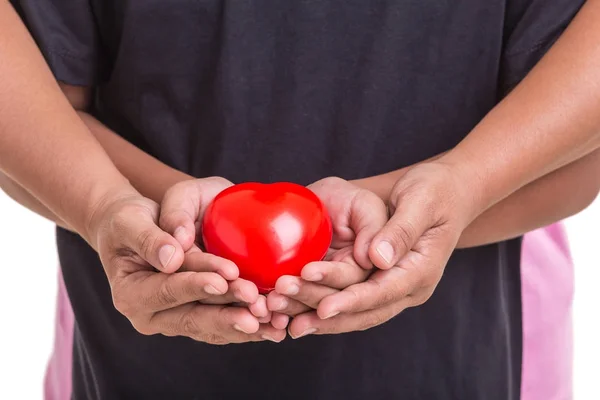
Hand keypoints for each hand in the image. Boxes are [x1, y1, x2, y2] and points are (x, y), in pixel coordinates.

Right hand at [89, 185, 284, 344]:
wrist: (134, 231)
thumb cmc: (128, 220)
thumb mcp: (130, 220)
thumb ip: (148, 239)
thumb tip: (171, 258)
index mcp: (131, 295)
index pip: (168, 290)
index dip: (196, 285)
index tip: (224, 278)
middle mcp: (151, 316)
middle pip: (193, 317)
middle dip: (227, 312)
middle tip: (257, 305)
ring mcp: (174, 321)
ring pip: (213, 327)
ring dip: (244, 325)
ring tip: (274, 323)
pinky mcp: (195, 318)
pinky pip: (223, 325)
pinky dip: (249, 326)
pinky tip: (275, 325)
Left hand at [285, 162, 473, 337]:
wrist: (448, 191)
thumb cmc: (435, 190)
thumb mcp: (421, 202)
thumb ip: (401, 230)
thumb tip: (378, 259)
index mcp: (421, 269)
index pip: (382, 292)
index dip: (352, 301)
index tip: (322, 308)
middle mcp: (411, 287)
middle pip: (367, 311)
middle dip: (330, 317)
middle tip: (293, 324)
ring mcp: (398, 289)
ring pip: (359, 314)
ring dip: (325, 320)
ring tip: (290, 326)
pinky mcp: (384, 284)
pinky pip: (355, 304)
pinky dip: (328, 310)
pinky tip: (301, 314)